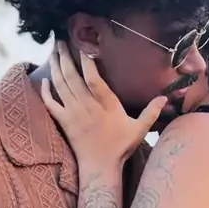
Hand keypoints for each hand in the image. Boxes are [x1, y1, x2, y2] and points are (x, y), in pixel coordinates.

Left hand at [41, 42, 166, 166]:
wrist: (100, 167)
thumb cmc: (121, 147)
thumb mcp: (140, 129)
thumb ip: (152, 112)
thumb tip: (165, 97)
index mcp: (106, 104)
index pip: (93, 79)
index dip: (87, 61)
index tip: (84, 46)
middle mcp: (87, 106)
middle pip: (72, 76)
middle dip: (65, 56)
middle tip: (60, 40)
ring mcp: (73, 113)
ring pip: (60, 85)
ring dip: (55, 66)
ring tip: (53, 51)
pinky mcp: (64, 121)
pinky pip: (51, 103)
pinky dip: (46, 91)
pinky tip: (43, 80)